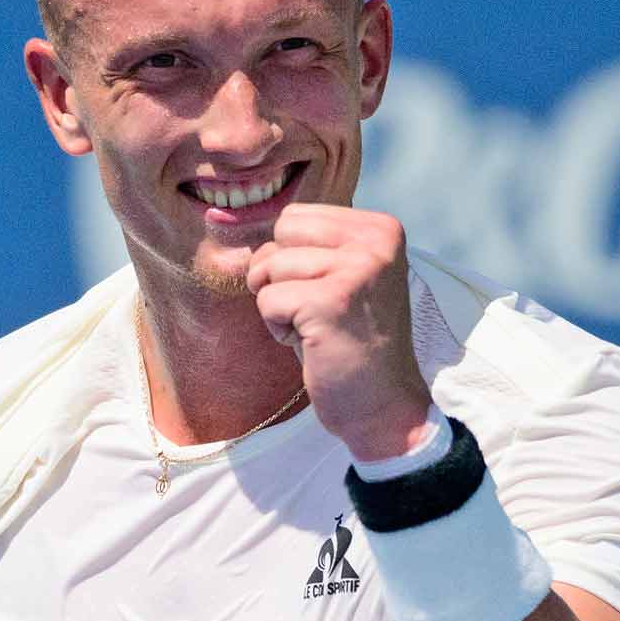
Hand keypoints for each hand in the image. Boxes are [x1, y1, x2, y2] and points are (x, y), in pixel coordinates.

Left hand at [246, 204, 433, 461]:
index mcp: (380, 229)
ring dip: (281, 306)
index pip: (295, 217)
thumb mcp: (340, 276)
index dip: (294, 259)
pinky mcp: (330, 302)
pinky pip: (267, 299)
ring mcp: (355, 270)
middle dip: (281, 276)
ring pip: (269, 268)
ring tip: (318, 329)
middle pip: (280, 234)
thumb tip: (237, 226)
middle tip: (317, 311)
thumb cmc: (351, 340)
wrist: (382, 404)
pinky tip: (311, 343)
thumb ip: (310, 246)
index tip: (328, 293)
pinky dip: (278, 328)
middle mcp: (374, 242)